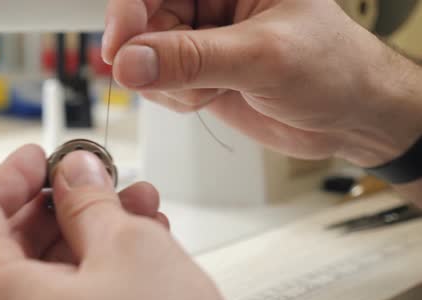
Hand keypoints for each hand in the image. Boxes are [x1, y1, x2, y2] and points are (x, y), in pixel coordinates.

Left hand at [0, 145, 231, 299]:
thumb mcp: (130, 250)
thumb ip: (92, 200)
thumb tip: (78, 173)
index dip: (11, 170)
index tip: (43, 158)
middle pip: (8, 238)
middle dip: (63, 200)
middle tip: (100, 179)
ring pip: (45, 267)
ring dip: (89, 228)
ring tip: (136, 207)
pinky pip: (66, 298)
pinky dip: (97, 265)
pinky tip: (139, 246)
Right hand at [103, 0, 421, 166]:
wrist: (348, 118)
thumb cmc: (334, 69)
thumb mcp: (262, 58)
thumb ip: (193, 60)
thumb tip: (132, 62)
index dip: (129, 10)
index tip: (121, 46)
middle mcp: (212, 5)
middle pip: (145, 21)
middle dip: (152, 57)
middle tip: (174, 80)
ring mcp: (203, 40)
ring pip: (147, 57)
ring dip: (169, 84)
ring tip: (211, 88)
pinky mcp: (199, 72)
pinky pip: (160, 84)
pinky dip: (176, 98)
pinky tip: (211, 97)